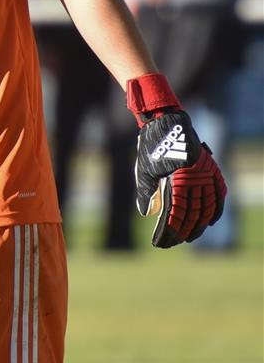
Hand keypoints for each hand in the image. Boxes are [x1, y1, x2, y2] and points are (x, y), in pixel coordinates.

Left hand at [128, 74, 226, 247]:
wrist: (166, 121)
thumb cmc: (152, 145)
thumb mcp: (145, 168)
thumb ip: (146, 191)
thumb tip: (146, 213)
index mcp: (178, 180)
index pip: (178, 213)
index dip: (172, 230)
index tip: (165, 241)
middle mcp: (195, 179)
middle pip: (194, 213)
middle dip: (185, 231)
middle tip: (176, 242)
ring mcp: (205, 174)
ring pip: (207, 205)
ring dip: (200, 224)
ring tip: (192, 236)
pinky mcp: (210, 168)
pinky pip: (218, 192)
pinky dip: (216, 207)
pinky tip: (210, 220)